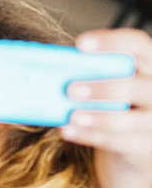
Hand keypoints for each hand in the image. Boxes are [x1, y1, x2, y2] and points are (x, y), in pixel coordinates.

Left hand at [62, 28, 151, 187]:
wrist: (131, 143)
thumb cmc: (114, 104)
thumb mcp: (107, 84)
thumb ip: (88, 74)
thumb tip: (46, 72)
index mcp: (148, 65)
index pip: (137, 44)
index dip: (111, 42)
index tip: (80, 43)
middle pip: (138, 86)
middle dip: (103, 87)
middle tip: (70, 90)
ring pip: (130, 120)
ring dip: (98, 117)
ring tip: (72, 116)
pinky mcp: (144, 146)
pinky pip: (118, 142)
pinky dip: (90, 136)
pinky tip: (67, 131)